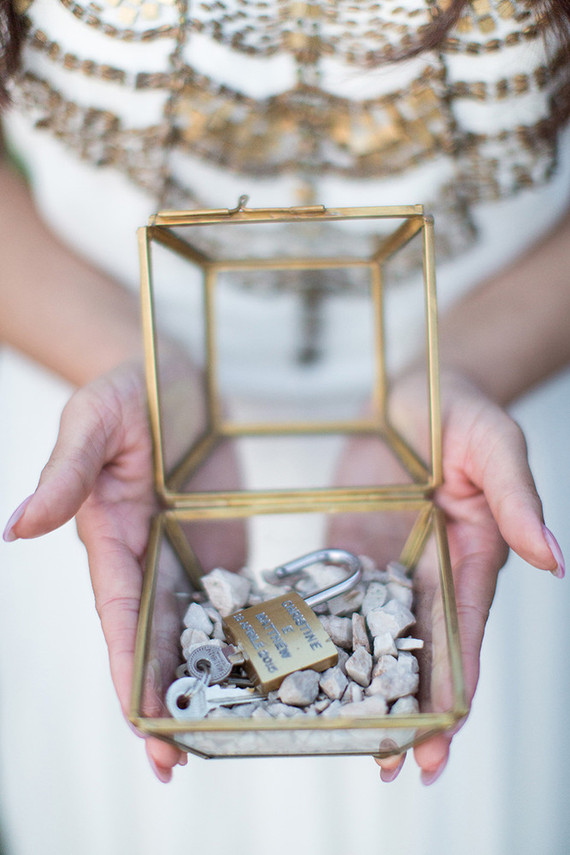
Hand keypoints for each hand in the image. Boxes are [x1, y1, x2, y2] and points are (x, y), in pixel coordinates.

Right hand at [2, 356, 245, 780]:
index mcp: (110, 542)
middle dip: (163, 701)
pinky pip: (233, 599)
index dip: (127, 672)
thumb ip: (65, 475)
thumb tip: (16, 529)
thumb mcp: (92, 424)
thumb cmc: (123, 394)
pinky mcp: (223, 547)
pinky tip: (265, 670)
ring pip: (195, 632)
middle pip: (153, 642)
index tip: (142, 724)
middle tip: (178, 761)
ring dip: (207, 681)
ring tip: (224, 734)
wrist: (177, 378)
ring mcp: (187, 558)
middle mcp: (146, 561)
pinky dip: (243, 637)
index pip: (117, 618)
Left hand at [330, 370, 563, 783]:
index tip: (438, 745)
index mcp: (471, 561)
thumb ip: (517, 500)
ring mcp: (389, 565)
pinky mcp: (352, 548)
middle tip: (389, 766)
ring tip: (339, 733)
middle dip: (409, 710)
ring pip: (375, 636)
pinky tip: (299, 663)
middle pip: (420, 653)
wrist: (410, 391)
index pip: (465, 639)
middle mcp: (431, 574)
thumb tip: (557, 558)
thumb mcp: (495, 446)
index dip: (456, 695)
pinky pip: (336, 596)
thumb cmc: (463, 412)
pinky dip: (324, 632)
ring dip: (362, 684)